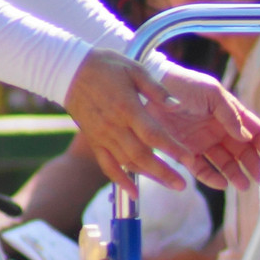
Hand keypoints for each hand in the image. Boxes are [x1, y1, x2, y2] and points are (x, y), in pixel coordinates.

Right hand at [62, 51, 259, 197]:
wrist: (70, 71)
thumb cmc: (106, 66)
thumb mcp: (135, 69)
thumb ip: (157, 90)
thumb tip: (178, 106)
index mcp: (128, 108)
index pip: (154, 135)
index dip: (172, 149)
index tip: (189, 159)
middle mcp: (114, 126)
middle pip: (142, 156)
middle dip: (164, 172)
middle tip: (183, 184)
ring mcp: (102, 136)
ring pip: (127, 163)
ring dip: (149, 177)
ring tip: (170, 185)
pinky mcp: (94, 141)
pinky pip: (107, 166)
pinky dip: (120, 181)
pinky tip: (134, 193)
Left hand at [152, 62, 259, 190]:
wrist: (150, 90)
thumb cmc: (185, 86)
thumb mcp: (212, 93)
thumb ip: (230, 114)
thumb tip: (246, 137)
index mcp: (230, 114)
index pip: (254, 132)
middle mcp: (220, 130)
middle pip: (243, 151)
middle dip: (254, 164)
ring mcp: (204, 142)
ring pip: (225, 163)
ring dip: (235, 174)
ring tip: (244, 186)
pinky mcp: (186, 152)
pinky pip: (202, 169)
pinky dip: (212, 178)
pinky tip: (222, 184)